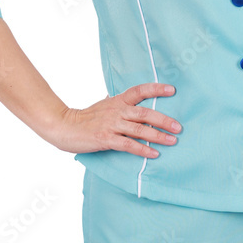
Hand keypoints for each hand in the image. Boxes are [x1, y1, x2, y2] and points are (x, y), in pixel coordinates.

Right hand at [45, 82, 181, 156]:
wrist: (64, 126)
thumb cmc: (85, 117)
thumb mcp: (103, 105)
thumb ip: (117, 102)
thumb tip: (127, 98)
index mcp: (117, 100)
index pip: (139, 90)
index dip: (156, 89)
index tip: (172, 90)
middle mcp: (117, 110)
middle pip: (144, 113)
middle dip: (163, 119)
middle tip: (178, 126)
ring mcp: (111, 125)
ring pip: (139, 129)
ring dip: (158, 136)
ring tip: (172, 141)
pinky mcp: (105, 139)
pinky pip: (128, 145)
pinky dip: (142, 149)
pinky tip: (153, 154)